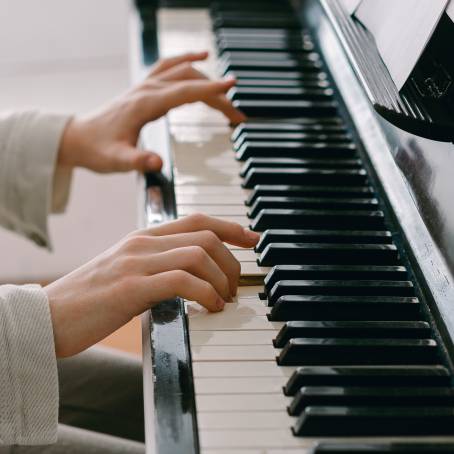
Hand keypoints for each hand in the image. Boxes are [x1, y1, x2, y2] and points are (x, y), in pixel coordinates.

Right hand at [45, 214, 258, 356]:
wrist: (46, 316)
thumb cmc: (90, 298)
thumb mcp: (127, 271)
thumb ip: (157, 265)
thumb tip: (193, 276)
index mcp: (143, 237)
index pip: (196, 220)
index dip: (230, 226)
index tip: (253, 238)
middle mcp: (142, 243)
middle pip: (205, 235)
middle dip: (232, 260)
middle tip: (236, 285)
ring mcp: (135, 263)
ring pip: (198, 254)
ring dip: (222, 279)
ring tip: (224, 300)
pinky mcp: (130, 288)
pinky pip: (182, 280)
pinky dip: (206, 293)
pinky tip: (211, 308)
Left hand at [58, 51, 245, 173]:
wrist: (77, 139)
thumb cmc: (97, 150)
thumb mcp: (116, 161)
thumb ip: (137, 161)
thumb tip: (158, 163)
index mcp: (144, 104)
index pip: (184, 92)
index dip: (210, 90)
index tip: (232, 87)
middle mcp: (147, 89)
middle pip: (190, 82)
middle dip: (217, 96)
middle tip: (237, 116)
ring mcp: (145, 85)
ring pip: (183, 71)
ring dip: (207, 79)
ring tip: (228, 94)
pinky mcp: (144, 87)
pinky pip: (170, 66)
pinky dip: (188, 60)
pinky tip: (201, 57)